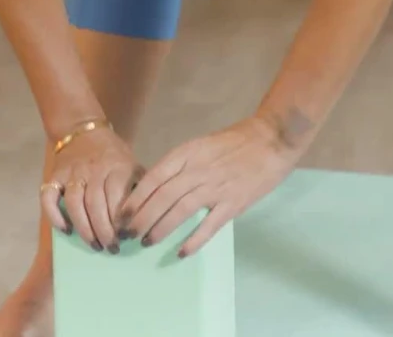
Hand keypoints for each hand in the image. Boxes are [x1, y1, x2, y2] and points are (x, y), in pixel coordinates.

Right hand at [41, 125, 140, 253]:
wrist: (83, 130)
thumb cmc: (114, 155)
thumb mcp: (133, 164)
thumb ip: (138, 187)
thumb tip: (146, 220)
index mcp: (117, 165)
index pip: (118, 194)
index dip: (121, 218)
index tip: (127, 237)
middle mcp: (93, 169)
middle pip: (96, 203)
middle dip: (104, 230)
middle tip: (110, 248)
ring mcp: (71, 172)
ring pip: (75, 203)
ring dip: (84, 227)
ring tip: (94, 244)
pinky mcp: (54, 176)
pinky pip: (49, 197)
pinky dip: (55, 216)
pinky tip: (66, 230)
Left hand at [118, 116, 300, 258]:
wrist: (271, 139)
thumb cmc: (234, 142)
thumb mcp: (200, 145)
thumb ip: (179, 165)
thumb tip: (155, 189)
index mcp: (187, 153)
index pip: (154, 178)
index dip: (135, 198)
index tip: (121, 215)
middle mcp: (197, 170)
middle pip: (162, 197)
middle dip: (141, 218)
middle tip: (128, 234)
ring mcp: (216, 187)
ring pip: (180, 210)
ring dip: (161, 228)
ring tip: (147, 242)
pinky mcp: (234, 203)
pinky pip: (210, 224)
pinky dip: (195, 240)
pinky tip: (182, 252)